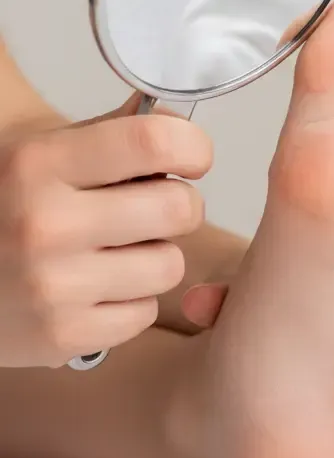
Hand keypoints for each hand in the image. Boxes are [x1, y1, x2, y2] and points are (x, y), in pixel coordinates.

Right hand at [0, 96, 211, 366]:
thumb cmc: (3, 202)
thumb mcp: (39, 149)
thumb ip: (111, 133)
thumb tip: (178, 121)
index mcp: (39, 163)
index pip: (155, 141)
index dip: (191, 147)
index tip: (189, 158)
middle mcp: (44, 223)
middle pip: (180, 209)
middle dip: (176, 206)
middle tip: (148, 210)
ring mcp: (51, 285)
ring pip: (170, 265)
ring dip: (153, 258)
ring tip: (112, 252)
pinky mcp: (59, 336)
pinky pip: (144, 313)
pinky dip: (129, 303)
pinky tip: (93, 288)